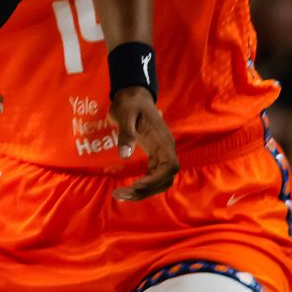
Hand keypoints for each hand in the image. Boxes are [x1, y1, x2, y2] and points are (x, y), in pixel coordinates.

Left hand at [108, 86, 178, 200]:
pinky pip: (154, 176)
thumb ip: (126, 134)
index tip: (137, 185)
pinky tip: (128, 189)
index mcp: (162, 140)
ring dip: (144, 191)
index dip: (156, 179)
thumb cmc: (130, 104)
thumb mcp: (125, 114)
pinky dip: (143, 186)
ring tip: (121, 195)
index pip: (170, 166)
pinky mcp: (155, 156)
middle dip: (146, 190)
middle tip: (122, 194)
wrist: (133, 96)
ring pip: (160, 180)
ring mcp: (162, 153)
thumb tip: (124, 156)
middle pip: (166, 178)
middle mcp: (166, 149)